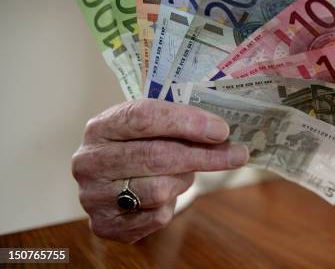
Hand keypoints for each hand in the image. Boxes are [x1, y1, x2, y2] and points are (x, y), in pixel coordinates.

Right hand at [71, 99, 248, 243]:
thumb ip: (178, 121)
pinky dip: (171, 203)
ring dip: (183, 180)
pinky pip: (156, 216)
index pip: (144, 118)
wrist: (109, 182)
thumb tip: (221, 131)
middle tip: (236, 154)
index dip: (186, 122)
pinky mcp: (106, 226)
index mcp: (101, 127)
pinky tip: (167, 191)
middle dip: (203, 155)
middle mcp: (90, 162)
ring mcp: (94, 196)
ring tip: (184, 172)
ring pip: (159, 189)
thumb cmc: (138, 145)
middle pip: (156, 156)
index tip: (221, 130)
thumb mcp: (149, 125)